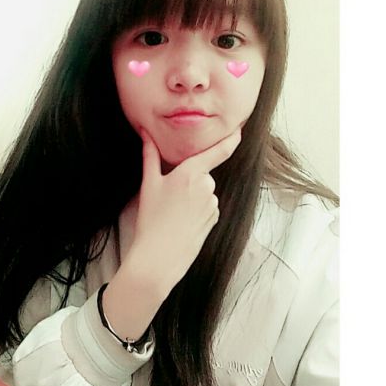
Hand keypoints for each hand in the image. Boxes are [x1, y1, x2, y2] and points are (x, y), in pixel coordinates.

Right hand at [125, 126, 241, 294]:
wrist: (159, 257)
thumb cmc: (151, 219)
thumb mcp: (148, 184)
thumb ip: (150, 155)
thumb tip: (146, 133)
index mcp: (190, 173)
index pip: (217, 152)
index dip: (231, 139)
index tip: (239, 128)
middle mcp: (206, 186)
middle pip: (202, 173)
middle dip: (189, 178)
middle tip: (167, 195)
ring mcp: (213, 204)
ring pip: (203, 191)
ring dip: (191, 195)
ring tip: (172, 212)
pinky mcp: (215, 219)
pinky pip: (207, 206)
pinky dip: (196, 209)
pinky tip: (181, 221)